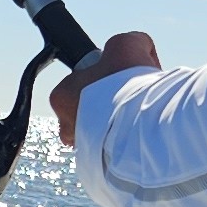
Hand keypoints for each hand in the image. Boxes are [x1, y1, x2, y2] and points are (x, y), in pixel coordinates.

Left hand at [51, 32, 157, 148]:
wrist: (141, 129)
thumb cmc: (126, 85)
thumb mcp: (128, 45)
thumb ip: (131, 41)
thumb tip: (140, 47)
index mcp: (62, 95)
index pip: (82, 80)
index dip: (106, 75)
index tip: (123, 76)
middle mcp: (66, 125)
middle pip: (92, 107)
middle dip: (114, 101)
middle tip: (136, 96)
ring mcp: (84, 148)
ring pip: (104, 130)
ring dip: (122, 121)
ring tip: (143, 115)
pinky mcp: (103, 165)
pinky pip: (116, 148)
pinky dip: (129, 140)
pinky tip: (144, 132)